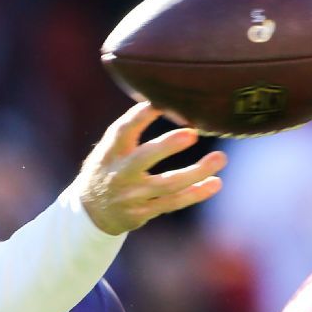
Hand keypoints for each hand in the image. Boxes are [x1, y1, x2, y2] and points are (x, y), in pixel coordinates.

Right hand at [76, 102, 225, 234]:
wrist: (92, 212)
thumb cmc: (110, 167)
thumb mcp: (110, 147)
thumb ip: (132, 129)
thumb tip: (164, 97)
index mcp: (110, 151)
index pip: (123, 131)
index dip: (139, 117)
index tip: (159, 102)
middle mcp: (120, 173)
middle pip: (145, 159)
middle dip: (167, 146)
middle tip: (192, 133)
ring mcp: (131, 195)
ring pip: (168, 184)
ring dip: (196, 172)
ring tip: (220, 158)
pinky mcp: (142, 213)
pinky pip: (173, 203)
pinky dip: (196, 193)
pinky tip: (215, 183)